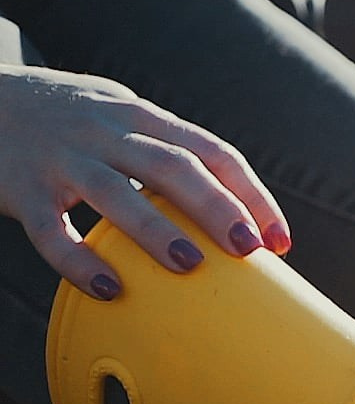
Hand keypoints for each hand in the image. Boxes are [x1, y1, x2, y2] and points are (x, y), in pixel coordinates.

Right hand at [0, 66, 289, 299]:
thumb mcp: (118, 116)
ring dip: (157, 229)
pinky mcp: (20, 187)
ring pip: (115, 192)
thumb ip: (163, 151)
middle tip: (250, 249)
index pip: (212, 151)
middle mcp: (105, 131)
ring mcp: (61, 158)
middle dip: (218, 208)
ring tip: (192, 266)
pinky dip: (79, 260)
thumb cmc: (64, 119)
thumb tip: (227, 212)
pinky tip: (108, 287)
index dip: (251, 194)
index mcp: (141, 116)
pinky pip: (52, 229)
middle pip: (174, 165)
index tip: (279, 239)